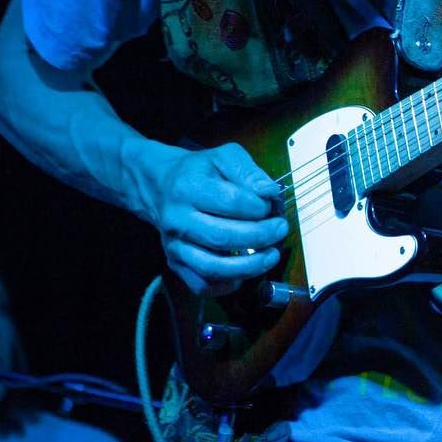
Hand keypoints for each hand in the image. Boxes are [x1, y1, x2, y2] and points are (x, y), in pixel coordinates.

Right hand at [140, 143, 287, 295]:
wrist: (161, 186)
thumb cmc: (199, 171)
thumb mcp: (224, 157)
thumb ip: (248, 172)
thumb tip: (270, 192)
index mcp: (188, 188)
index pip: (231, 202)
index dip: (258, 206)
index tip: (272, 204)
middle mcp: (177, 220)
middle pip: (223, 237)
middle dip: (260, 236)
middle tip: (280, 229)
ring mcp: (174, 245)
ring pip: (212, 266)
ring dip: (248, 266)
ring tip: (271, 255)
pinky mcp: (175, 263)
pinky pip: (201, 284)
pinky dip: (226, 285)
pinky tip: (246, 273)